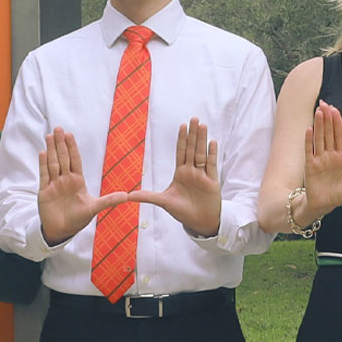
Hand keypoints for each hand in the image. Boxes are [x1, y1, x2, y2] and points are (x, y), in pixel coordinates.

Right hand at [37, 128, 132, 245]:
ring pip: (53, 164)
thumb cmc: (77, 218)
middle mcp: (65, 180)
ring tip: (50, 136)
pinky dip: (43, 165)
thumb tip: (126, 196)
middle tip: (59, 128)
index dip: (72, 148)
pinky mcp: (44, 192)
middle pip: (63, 158)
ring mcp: (54, 185)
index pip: (75, 160)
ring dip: (51, 150)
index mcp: (77, 181)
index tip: (70, 135)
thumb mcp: (94, 208)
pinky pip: (44, 176)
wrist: (62, 231)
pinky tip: (43, 153)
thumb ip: (109, 200)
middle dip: (61, 144)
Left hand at [131, 118, 222, 237]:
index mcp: (181, 173)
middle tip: (194, 119)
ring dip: (202, 140)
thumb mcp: (163, 202)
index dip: (182, 139)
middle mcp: (192, 171)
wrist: (199, 222)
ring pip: (201, 154)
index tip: (182, 126)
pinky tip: (212, 142)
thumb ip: (148, 196)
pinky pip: (212, 165)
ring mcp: (203, 175)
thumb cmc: (182, 211)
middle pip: (192, 149)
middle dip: (192, 134)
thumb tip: (129, 196)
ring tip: (202, 125)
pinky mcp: (212, 181)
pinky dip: (211, 154)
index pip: (181, 152)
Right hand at [302, 101, 341, 216]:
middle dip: (328, 118)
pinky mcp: (310, 167)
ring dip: (319, 125)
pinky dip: (309, 141)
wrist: (324, 205)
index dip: (338, 123)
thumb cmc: (340, 195)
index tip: (336, 110)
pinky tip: (309, 129)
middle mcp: (330, 156)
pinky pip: (309, 151)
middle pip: (329, 133)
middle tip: (326, 103)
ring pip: (319, 139)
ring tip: (319, 111)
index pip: (340, 136)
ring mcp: (319, 160)